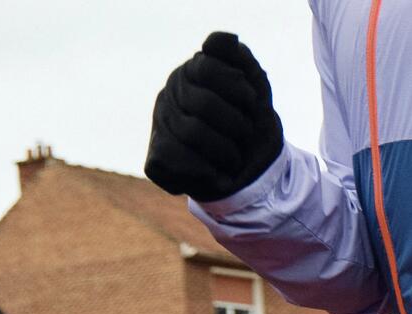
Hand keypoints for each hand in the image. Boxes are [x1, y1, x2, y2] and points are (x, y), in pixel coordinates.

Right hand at [144, 32, 285, 202]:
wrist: (256, 171)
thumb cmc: (253, 123)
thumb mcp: (254, 85)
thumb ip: (239, 57)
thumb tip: (228, 40)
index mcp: (190, 73)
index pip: (208, 68)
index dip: (238, 88)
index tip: (252, 102)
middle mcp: (169, 96)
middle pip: (204, 104)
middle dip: (237, 125)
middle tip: (245, 135)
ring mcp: (160, 127)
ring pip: (192, 132)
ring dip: (226, 151)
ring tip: (235, 159)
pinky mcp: (155, 160)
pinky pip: (175, 160)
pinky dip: (206, 171)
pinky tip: (217, 175)